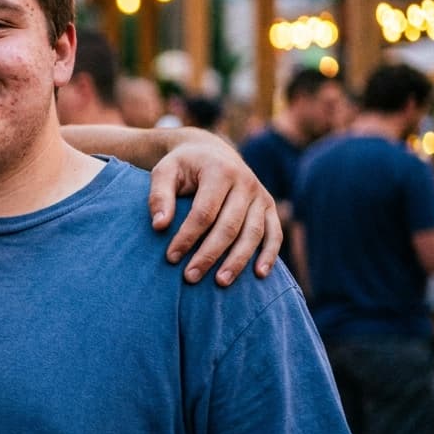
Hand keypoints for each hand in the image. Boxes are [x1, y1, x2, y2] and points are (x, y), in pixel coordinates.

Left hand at [147, 129, 281, 285]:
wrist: (211, 151)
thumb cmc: (184, 166)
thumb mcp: (165, 171)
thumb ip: (159, 195)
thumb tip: (159, 225)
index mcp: (219, 171)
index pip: (204, 212)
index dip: (187, 237)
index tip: (171, 257)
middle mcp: (245, 182)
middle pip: (229, 226)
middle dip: (209, 254)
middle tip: (190, 277)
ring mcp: (261, 195)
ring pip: (253, 233)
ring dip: (237, 260)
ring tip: (220, 282)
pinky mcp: (270, 206)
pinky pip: (274, 233)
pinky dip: (269, 254)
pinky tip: (259, 274)